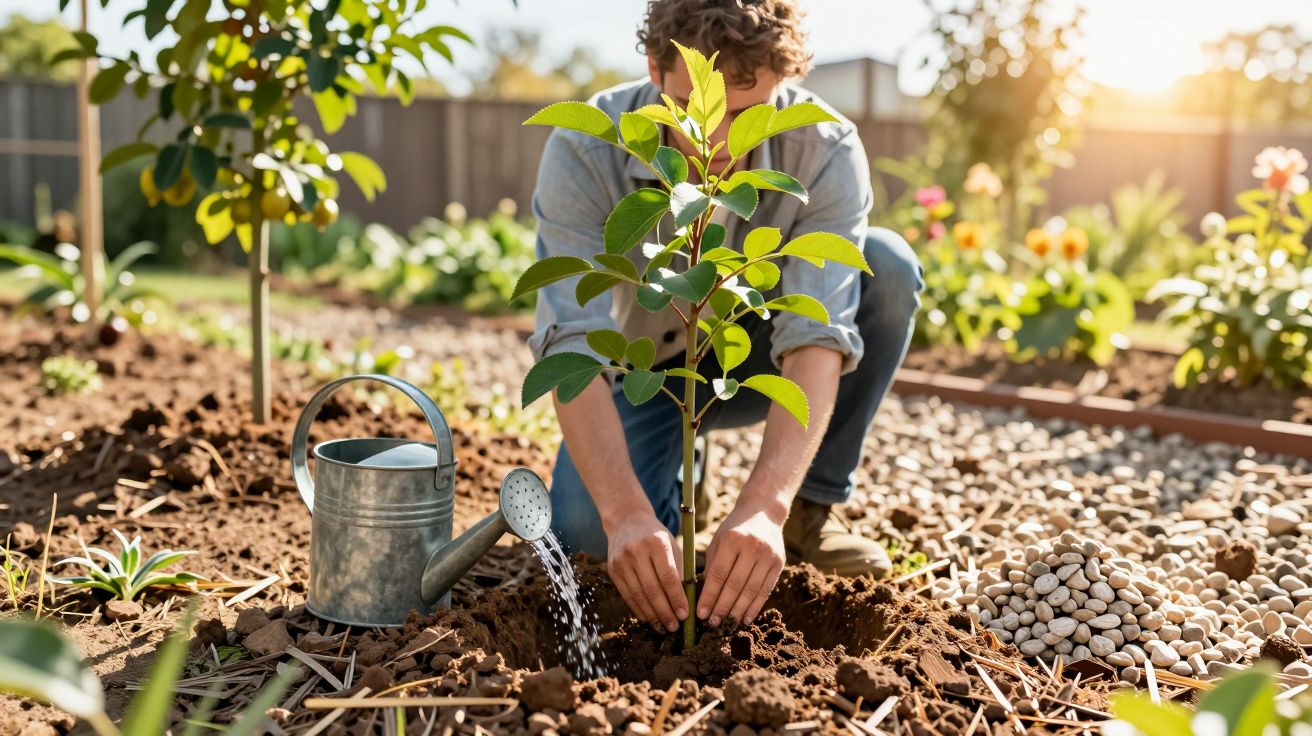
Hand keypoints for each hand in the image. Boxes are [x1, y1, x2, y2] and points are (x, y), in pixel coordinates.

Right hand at [606, 513, 686, 632]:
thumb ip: (678, 570)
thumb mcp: (672, 545)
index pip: (668, 577)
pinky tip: (649, 618)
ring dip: (652, 615)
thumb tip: (687, 602)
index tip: (685, 615)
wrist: (626, 520)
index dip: (677, 599)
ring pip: (638, 595)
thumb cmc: (656, 536)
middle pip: (652, 589)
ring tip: (663, 627)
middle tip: (675, 627)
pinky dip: (639, 609)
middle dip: (665, 612)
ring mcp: (621, 561)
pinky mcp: (612, 569)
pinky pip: (627, 595)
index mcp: (657, 543)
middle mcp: (637, 551)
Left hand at [697, 503, 784, 625]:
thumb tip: (702, 596)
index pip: (718, 574)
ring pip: (751, 590)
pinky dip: (755, 606)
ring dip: (738, 611)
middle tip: (712, 623)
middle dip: (722, 607)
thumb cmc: (735, 529)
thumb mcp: (719, 541)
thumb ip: (711, 566)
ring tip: (727, 624)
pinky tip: (746, 618)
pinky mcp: (779, 563)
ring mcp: (768, 555)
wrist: (764, 512)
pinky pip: (766, 590)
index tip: (701, 613)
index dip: (709, 596)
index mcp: (732, 540)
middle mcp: (752, 547)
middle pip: (735, 585)